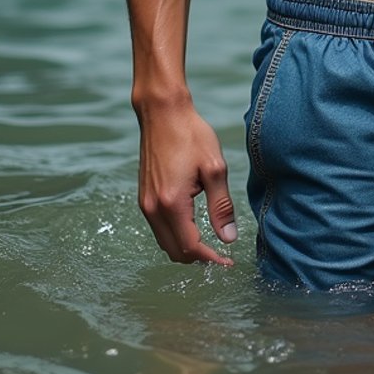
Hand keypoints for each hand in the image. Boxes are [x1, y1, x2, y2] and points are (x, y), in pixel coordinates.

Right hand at [136, 102, 237, 265]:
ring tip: (210, 239)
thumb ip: (221, 206)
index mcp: (172, 204)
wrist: (162, 113)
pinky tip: (193, 223)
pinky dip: (175, 234)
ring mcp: (146, 203)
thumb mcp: (214, 168)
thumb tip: (228, 238)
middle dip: (198, 257)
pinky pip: (159, 228)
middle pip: (175, 252)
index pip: (191, 247)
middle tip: (221, 252)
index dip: (211, 259)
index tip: (228, 261)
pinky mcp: (144, 196)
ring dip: (186, 247)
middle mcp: (154, 208)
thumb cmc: (191, 135)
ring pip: (165, 242)